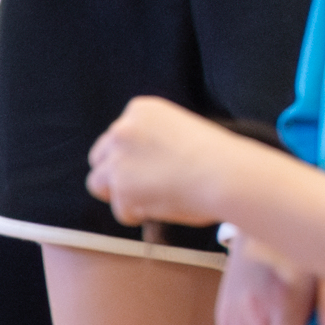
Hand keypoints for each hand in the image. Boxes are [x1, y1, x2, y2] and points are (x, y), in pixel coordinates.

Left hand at [87, 96, 236, 228]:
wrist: (225, 172)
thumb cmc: (216, 155)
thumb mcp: (180, 128)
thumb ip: (153, 139)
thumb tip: (141, 164)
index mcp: (140, 109)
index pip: (117, 135)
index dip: (130, 155)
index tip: (148, 166)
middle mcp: (122, 130)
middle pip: (100, 157)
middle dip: (116, 173)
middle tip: (140, 187)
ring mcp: (118, 160)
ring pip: (98, 183)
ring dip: (119, 194)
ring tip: (148, 199)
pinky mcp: (120, 189)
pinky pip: (119, 209)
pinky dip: (136, 214)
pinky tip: (160, 207)